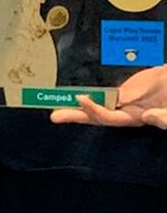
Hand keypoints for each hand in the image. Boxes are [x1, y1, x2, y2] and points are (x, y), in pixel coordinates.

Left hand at [50, 66, 166, 128]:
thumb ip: (162, 115)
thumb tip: (148, 116)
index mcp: (135, 117)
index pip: (110, 117)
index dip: (95, 109)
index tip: (82, 99)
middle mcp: (124, 114)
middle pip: (96, 117)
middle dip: (75, 116)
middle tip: (55, 116)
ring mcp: (120, 105)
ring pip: (96, 109)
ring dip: (76, 109)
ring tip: (57, 111)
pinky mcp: (120, 96)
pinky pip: (101, 99)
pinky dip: (87, 100)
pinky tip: (75, 100)